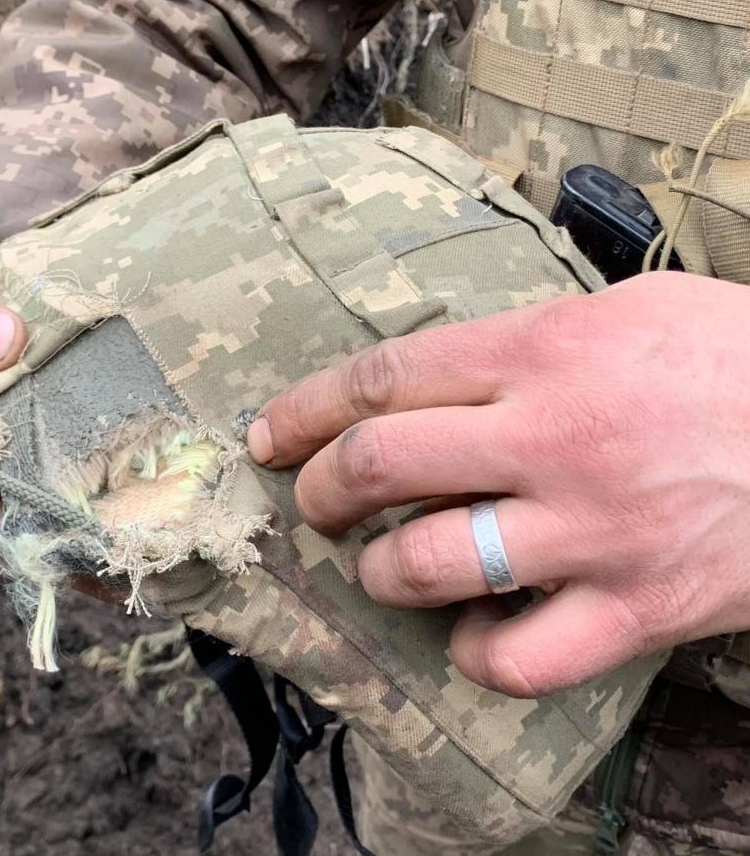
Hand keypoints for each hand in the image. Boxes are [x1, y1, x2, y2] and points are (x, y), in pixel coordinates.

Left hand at [248, 272, 749, 696]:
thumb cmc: (731, 357)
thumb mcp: (621, 310)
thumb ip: (520, 339)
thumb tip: (434, 374)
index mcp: (544, 351)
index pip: (382, 378)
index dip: (304, 409)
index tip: (267, 436)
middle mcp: (555, 438)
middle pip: (378, 466)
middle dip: (318, 492)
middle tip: (313, 501)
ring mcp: (593, 530)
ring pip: (427, 563)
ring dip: (378, 572)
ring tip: (382, 565)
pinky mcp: (635, 608)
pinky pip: (517, 659)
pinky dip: (472, 654)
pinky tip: (470, 632)